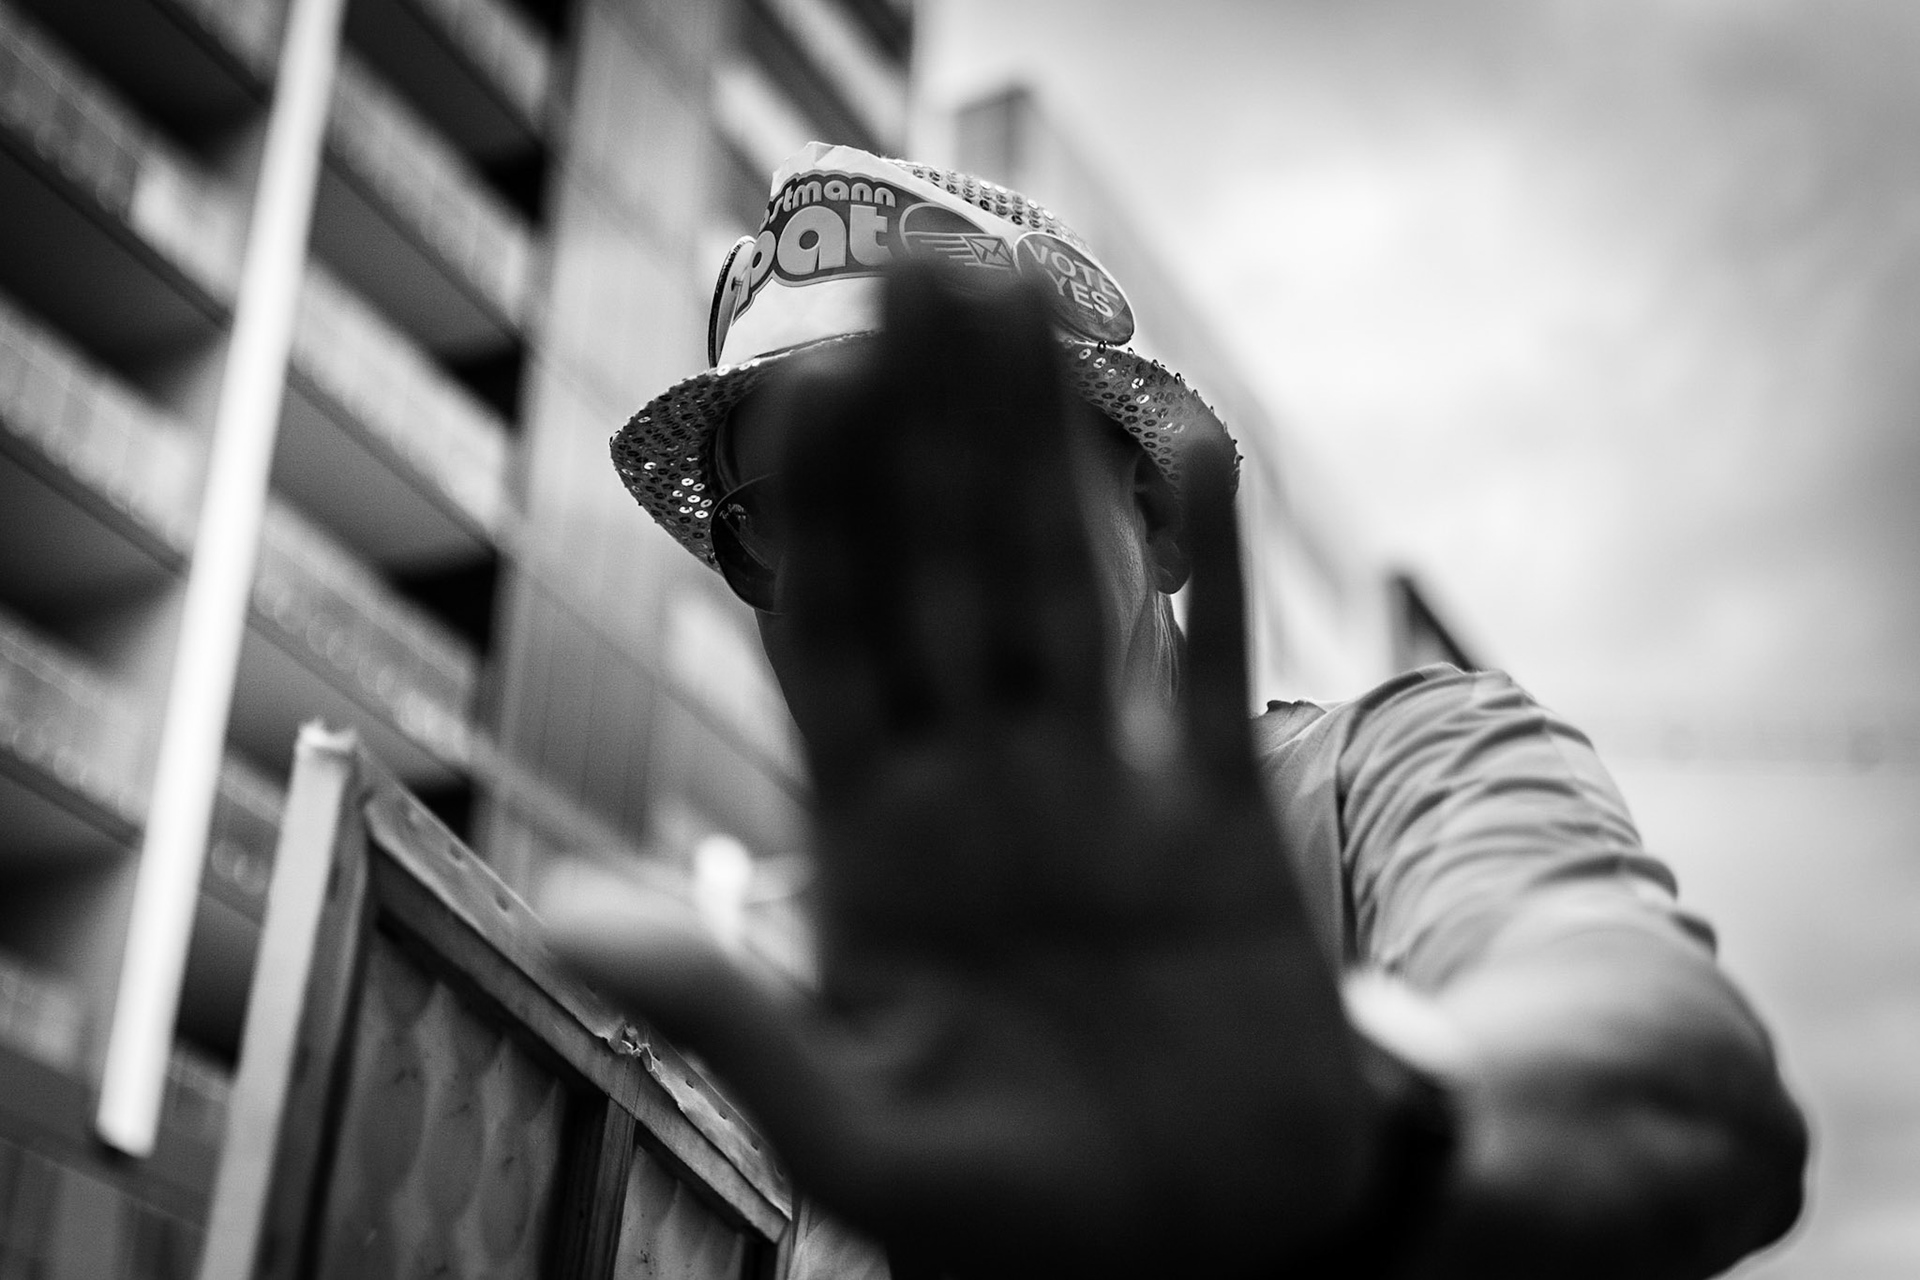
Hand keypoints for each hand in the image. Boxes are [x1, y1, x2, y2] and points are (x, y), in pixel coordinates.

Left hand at [548, 264, 1380, 1276]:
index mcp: (873, 852)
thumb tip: (566, 907)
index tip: (802, 371)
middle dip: (933, 422)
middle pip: (946, 569)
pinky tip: (1178, 427)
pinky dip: (1201, 546)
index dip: (816, 507)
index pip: (831, 639)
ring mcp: (1098, 791)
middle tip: (923, 264)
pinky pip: (1209, 653)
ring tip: (1027, 295)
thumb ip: (727, 1017)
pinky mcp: (1217, 821)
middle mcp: (978, 790)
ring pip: (1061, 579)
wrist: (1208, 1258)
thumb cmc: (1014, 1231)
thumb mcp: (855, 1145)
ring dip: (1043, 442)